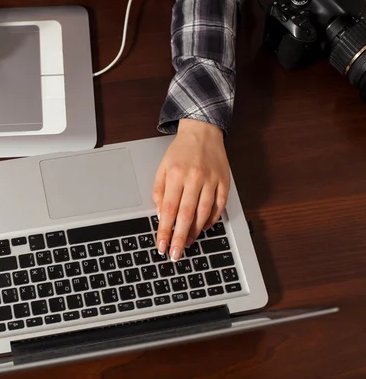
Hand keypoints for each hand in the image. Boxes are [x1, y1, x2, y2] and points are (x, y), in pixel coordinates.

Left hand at [153, 119, 229, 260]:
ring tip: (188, 243)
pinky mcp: (224, 181)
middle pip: (186, 215)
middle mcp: (194, 178)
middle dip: (180, 238)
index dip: (165, 230)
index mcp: (176, 175)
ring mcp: (212, 180)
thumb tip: (162, 215)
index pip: (169, 209)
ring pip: (204, 213)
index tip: (162, 245)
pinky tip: (204, 228)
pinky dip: (212, 219)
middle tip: (176, 254)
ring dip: (196, 232)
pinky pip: (219, 206)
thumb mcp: (162, 168)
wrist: (202, 131)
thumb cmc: (180, 151)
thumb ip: (159, 191)